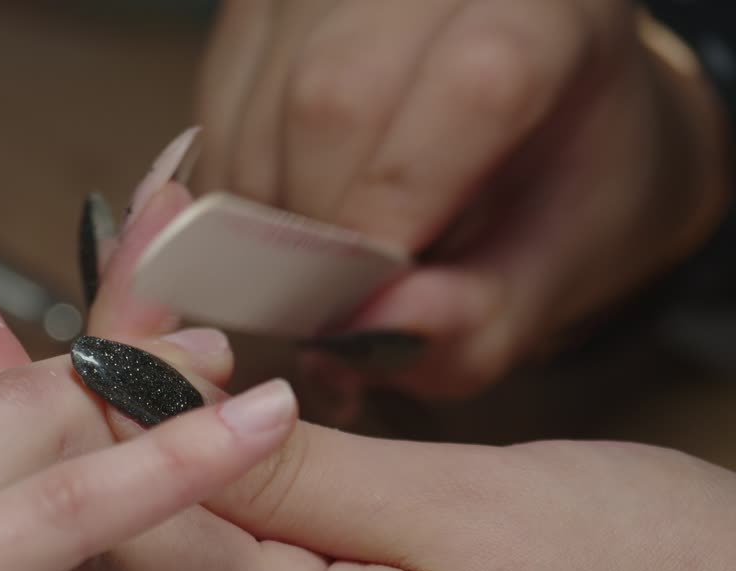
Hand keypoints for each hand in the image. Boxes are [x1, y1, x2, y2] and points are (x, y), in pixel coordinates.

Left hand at [0, 259, 735, 570]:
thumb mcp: (460, 509)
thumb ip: (289, 469)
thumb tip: (160, 407)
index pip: (121, 517)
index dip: (51, 404)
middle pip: (102, 542)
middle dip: (30, 419)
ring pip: (135, 557)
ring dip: (79, 447)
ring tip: (13, 353)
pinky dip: (146, 489)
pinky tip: (116, 432)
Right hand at [190, 0, 730, 399]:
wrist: (542, 103)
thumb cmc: (561, 184)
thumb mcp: (558, 266)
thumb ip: (479, 321)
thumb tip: (364, 334)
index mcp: (550, 10)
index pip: (469, 87)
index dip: (398, 214)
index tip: (368, 301)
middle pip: (331, 96)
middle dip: (317, 231)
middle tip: (333, 297)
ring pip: (256, 110)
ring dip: (266, 221)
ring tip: (321, 253)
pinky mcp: (257, 1)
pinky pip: (212, 112)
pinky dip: (235, 188)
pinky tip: (290, 204)